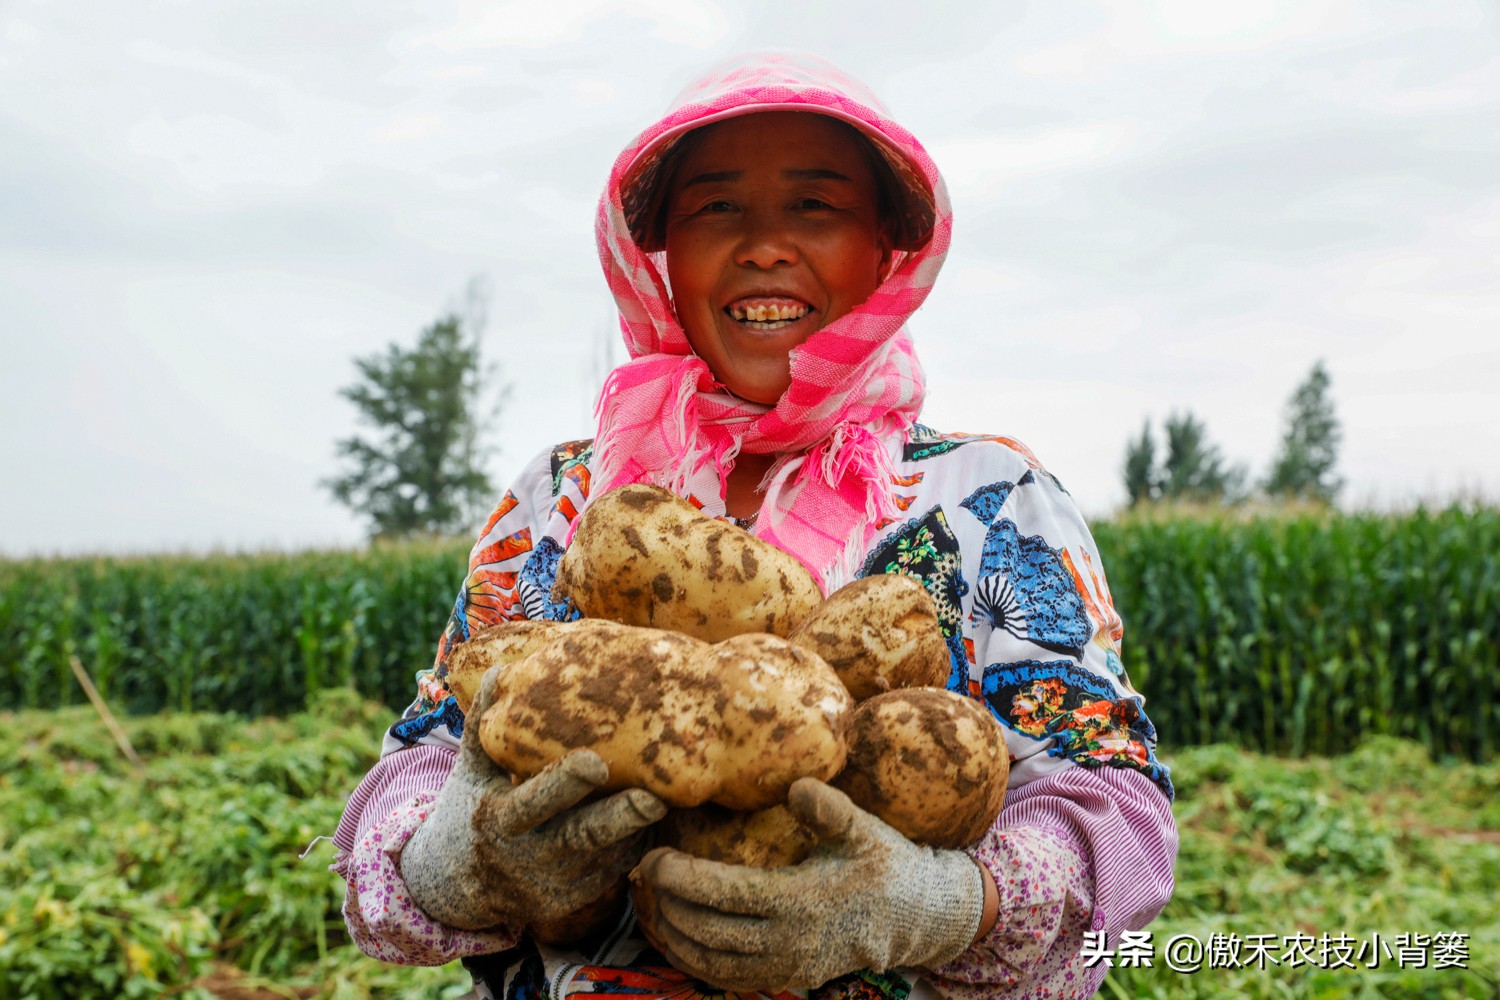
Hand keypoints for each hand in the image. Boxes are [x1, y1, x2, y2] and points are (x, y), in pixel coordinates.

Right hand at [400, 665, 665, 940]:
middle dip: (621, 818)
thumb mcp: (470, 767)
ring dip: (638, 826)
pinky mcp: (572, 902)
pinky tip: (652, 816)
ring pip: (607, 854)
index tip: (596, 762)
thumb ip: (485, 721)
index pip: (534, 802)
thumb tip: (502, 666)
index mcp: (499, 818)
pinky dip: (636, 843)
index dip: (565, 784)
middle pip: (581, 836)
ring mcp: (551, 885)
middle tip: (656, 797)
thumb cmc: (472, 805)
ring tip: (666, 793)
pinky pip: (614, 870)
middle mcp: (526, 857)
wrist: (455, 884)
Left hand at [633, 777, 983, 991]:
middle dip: (668, 905)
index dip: (683, 879)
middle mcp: (790, 941)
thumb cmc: (884, 862)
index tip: (654, 858)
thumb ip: (828, 809)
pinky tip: (678, 940)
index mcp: (802, 901)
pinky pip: (731, 980)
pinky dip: (697, 963)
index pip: (725, 894)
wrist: (915, 916)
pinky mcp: (788, 979)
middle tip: (643, 874)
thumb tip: (796, 786)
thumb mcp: (863, 828)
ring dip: (675, 937)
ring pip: (714, 963)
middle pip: (710, 931)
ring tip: (650, 906)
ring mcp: (788, 967)